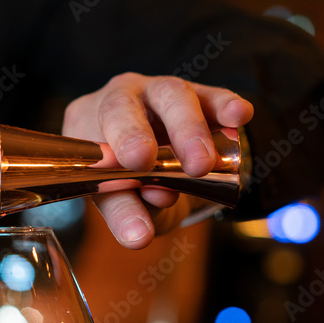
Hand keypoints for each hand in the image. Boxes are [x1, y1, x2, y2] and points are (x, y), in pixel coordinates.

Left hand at [63, 72, 253, 248]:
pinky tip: (239, 115)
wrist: (163, 168)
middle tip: (145, 164)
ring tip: (204, 165)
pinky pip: (211, 96)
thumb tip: (140, 231)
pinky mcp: (197, 94)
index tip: (118, 182)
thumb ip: (126, 211)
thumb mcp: (123, 202)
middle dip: (134, 136)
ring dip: (187, 130)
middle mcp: (116, 100)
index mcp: (84, 126)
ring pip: (169, 96)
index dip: (104, 168)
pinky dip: (224, 105)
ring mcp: (156, 92)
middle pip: (121, 108)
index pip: (90, 147)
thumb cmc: (130, 183)